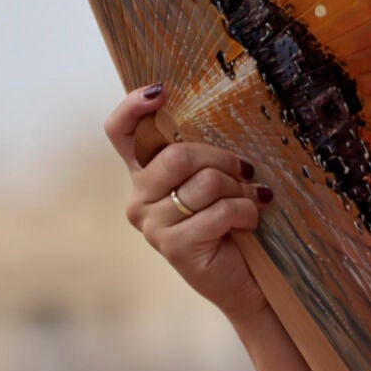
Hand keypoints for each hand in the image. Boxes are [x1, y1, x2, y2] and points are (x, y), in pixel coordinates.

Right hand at [106, 83, 272, 320]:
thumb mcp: (217, 178)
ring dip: (240, 191)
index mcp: (147, 174)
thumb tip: (214, 108)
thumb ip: (204, 153)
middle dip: (224, 161)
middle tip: (246, 176)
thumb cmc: (234, 221)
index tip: (162, 91)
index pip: (120, 132)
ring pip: (205, 182)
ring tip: (250, 203)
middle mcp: (140, 197)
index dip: (133, 107)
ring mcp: (152, 224)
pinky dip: (246, 212)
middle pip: (178, 156)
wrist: (246, 279)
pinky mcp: (173, 247)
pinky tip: (249, 222)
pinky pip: (220, 211)